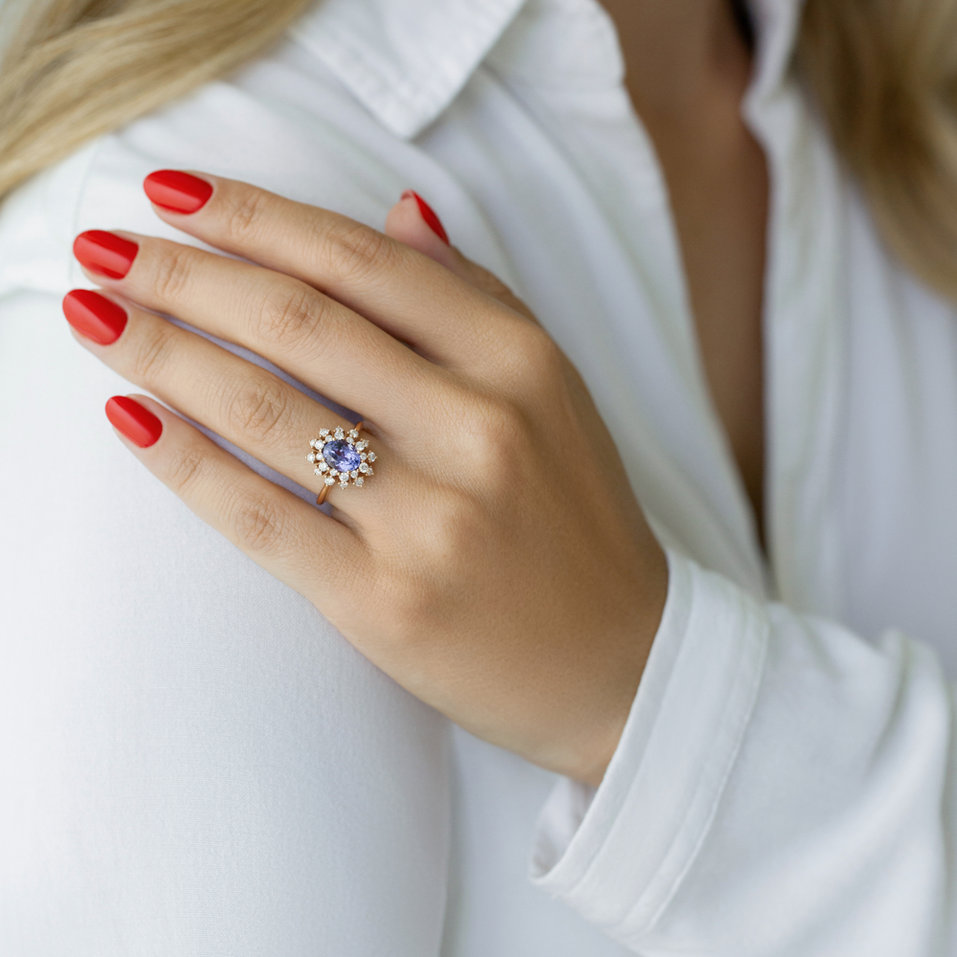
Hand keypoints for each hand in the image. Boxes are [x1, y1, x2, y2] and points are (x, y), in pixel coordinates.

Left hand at [64, 171, 668, 787]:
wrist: (620, 662)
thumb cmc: (577, 521)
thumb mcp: (553, 392)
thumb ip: (475, 298)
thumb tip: (396, 211)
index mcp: (520, 363)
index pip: (363, 263)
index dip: (256, 217)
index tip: (174, 193)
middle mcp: (479, 428)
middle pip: (300, 323)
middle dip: (184, 274)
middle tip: (104, 247)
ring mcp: (432, 520)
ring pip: (266, 410)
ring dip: (162, 352)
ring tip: (95, 317)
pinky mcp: (383, 602)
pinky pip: (260, 516)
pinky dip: (183, 462)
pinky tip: (130, 417)